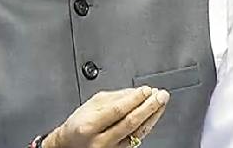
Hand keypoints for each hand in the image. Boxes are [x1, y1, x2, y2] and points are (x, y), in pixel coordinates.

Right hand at [43, 86, 169, 147]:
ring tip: (160, 102)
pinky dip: (146, 125)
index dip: (134, 99)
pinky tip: (152, 115)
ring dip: (152, 116)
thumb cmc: (79, 124)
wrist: (71, 145)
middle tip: (161, 95)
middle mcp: (100, 141)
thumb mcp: (91, 104)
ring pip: (137, 133)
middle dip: (149, 106)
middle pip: (130, 122)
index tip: (147, 90)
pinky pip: (136, 139)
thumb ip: (114, 97)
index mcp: (90, 125)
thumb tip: (136, 92)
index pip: (117, 110)